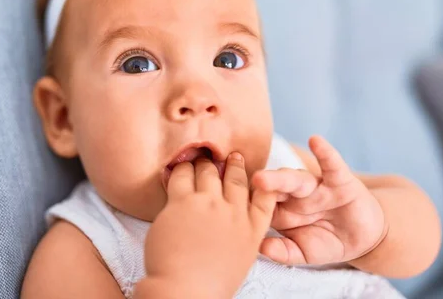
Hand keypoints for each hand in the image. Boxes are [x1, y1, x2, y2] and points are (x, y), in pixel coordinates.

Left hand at [137, 153, 275, 298]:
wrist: (184, 291)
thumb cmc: (209, 284)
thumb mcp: (238, 260)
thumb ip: (238, 236)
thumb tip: (227, 223)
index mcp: (251, 231)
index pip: (265, 198)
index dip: (263, 182)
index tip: (258, 173)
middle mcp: (234, 213)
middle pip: (235, 178)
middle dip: (232, 164)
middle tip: (229, 156)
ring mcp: (209, 205)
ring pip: (208, 171)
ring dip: (202, 164)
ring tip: (197, 160)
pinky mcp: (183, 202)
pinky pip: (181, 176)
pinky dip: (180, 170)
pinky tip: (177, 169)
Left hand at [251, 136, 386, 265]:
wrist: (362, 238)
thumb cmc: (326, 240)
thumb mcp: (302, 252)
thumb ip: (282, 251)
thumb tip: (259, 248)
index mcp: (280, 209)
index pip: (260, 203)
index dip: (247, 202)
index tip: (227, 201)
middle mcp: (293, 194)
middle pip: (273, 187)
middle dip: (260, 185)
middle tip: (245, 185)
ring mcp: (315, 186)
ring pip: (296, 178)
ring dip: (281, 177)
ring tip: (264, 177)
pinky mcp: (340, 181)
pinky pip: (331, 164)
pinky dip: (325, 152)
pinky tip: (316, 141)